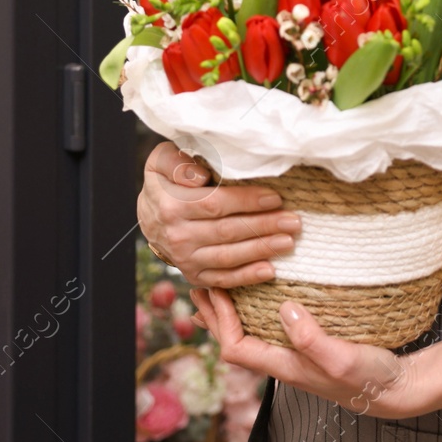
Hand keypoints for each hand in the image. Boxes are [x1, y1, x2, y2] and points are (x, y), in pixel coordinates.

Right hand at [137, 141, 300, 287]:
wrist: (148, 215)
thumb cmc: (165, 182)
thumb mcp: (161, 162)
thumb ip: (176, 162)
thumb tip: (200, 176)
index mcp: (172, 206)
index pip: (215, 205)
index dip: (246, 202)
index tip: (274, 197)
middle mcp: (178, 236)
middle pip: (227, 232)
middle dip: (264, 226)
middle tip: (293, 221)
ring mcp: (185, 259)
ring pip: (228, 257)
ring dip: (261, 250)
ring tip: (288, 242)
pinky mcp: (194, 275)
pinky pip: (222, 279)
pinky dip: (247, 277)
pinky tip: (270, 270)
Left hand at [189, 287, 432, 419]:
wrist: (394, 389)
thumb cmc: (369, 377)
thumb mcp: (341, 358)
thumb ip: (311, 338)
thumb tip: (283, 309)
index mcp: (284, 366)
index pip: (235, 347)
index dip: (220, 319)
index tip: (216, 288)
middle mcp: (282, 362)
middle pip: (233, 342)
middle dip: (212, 315)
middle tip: (197, 285)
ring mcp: (294, 356)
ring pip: (248, 335)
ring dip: (228, 314)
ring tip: (217, 291)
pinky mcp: (307, 347)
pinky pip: (267, 329)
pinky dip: (253, 313)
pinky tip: (259, 300)